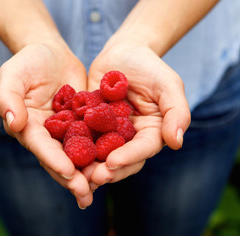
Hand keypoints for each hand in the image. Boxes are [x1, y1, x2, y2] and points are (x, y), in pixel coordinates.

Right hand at [0, 42, 92, 208]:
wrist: (50, 53)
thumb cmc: (27, 62)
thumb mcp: (12, 75)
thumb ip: (8, 98)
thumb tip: (14, 124)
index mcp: (27, 128)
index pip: (40, 147)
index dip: (53, 160)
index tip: (68, 172)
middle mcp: (47, 135)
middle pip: (59, 159)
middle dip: (72, 178)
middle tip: (86, 194)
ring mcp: (66, 131)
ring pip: (78, 155)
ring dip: (89, 172)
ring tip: (104, 185)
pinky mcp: (83, 124)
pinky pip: (93, 139)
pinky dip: (103, 152)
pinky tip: (116, 163)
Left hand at [83, 41, 190, 188]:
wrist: (123, 53)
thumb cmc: (150, 66)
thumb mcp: (168, 84)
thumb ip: (177, 112)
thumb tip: (177, 142)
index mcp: (151, 133)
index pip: (143, 149)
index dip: (129, 158)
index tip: (112, 162)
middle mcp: (130, 139)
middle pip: (121, 160)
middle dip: (107, 171)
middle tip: (92, 178)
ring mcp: (109, 134)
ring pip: (99, 156)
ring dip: (89, 166)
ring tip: (76, 173)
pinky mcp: (90, 127)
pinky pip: (82, 140)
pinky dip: (73, 149)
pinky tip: (62, 155)